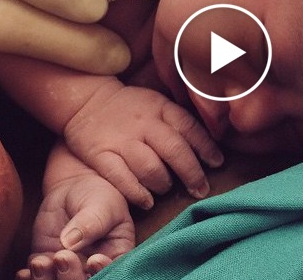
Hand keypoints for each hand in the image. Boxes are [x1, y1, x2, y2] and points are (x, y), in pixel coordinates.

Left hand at [19, 143, 134, 279]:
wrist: (74, 186)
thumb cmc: (98, 194)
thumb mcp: (101, 204)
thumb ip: (90, 223)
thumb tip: (69, 242)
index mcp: (115, 255)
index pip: (113, 272)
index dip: (103, 273)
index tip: (93, 259)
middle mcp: (91, 267)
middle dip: (71, 277)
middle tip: (62, 256)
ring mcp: (69, 266)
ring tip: (40, 262)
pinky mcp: (47, 261)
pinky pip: (38, 277)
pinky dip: (31, 278)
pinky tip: (26, 271)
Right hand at [64, 85, 223, 208]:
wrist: (86, 101)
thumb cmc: (129, 107)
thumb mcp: (156, 102)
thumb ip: (178, 120)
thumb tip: (208, 146)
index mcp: (160, 108)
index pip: (189, 128)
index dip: (206, 148)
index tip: (217, 164)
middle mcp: (143, 124)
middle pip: (174, 150)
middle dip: (192, 173)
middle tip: (200, 189)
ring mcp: (122, 140)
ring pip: (150, 168)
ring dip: (164, 184)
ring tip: (166, 188)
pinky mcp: (101, 155)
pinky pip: (122, 179)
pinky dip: (138, 193)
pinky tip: (147, 201)